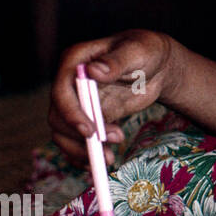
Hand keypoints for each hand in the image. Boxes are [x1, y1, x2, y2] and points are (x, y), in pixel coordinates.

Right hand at [47, 28, 180, 167]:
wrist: (156, 66)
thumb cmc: (147, 51)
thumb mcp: (137, 51)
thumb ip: (117, 61)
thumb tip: (93, 71)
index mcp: (75, 61)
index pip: (62, 90)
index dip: (71, 113)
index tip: (90, 131)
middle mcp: (69, 82)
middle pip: (58, 116)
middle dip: (79, 137)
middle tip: (108, 148)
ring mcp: (76, 101)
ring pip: (63, 132)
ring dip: (81, 150)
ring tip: (109, 158)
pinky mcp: (87, 116)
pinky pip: (76, 139)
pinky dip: (83, 154)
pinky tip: (99, 164)